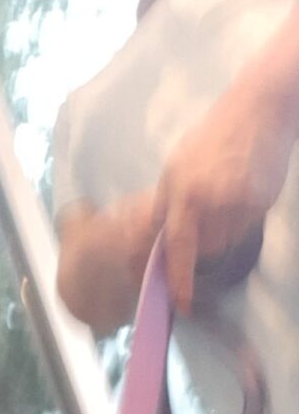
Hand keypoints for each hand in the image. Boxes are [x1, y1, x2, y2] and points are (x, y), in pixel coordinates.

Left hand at [152, 82, 293, 314]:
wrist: (258, 109)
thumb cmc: (210, 138)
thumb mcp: (175, 168)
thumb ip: (163, 208)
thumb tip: (151, 244)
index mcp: (185, 196)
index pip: (177, 249)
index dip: (178, 280)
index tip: (181, 304)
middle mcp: (213, 204)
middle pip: (204, 250)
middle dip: (199, 242)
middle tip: (204, 212)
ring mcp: (242, 205)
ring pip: (226, 242)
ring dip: (220, 230)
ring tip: (223, 194)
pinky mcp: (263, 203)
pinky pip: (246, 228)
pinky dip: (239, 219)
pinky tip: (240, 189)